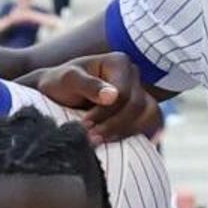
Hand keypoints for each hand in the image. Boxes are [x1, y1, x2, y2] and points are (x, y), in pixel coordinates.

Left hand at [28, 52, 164, 143]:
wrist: (57, 95)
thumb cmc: (59, 84)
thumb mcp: (67, 80)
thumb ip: (88, 85)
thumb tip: (112, 96)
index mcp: (119, 62)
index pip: (123, 93)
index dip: (106, 112)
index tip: (85, 124)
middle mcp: (133, 75)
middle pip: (137, 105)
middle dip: (114, 125)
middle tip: (91, 138)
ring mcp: (139, 93)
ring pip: (149, 116)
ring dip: (126, 132)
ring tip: (101, 142)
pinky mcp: (139, 110)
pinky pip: (150, 124)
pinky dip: (139, 135)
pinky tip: (125, 145)